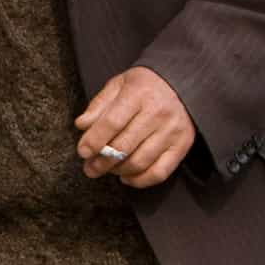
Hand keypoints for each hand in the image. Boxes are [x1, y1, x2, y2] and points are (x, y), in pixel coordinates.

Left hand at [75, 66, 196, 188]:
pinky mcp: (183, 145)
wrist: (182, 84)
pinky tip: (126, 177)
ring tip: (106, 169)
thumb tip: (82, 125)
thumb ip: (99, 105)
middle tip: (90, 168)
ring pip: (140, 162)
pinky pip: (160, 172)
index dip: (94, 140)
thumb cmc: (143, 86)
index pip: (112, 123)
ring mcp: (172, 131)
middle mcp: (158, 113)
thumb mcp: (118, 85)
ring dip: (118, 171)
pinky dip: (140, 180)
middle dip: (102, 162)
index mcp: (138, 94)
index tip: (83, 152)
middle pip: (124, 146)